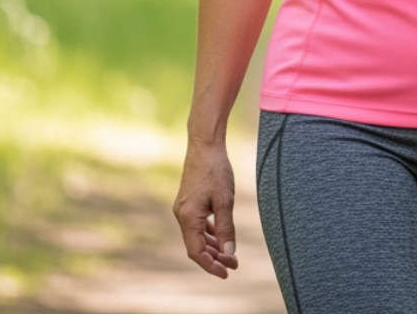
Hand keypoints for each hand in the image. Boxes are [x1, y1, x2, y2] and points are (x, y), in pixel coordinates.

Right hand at [172, 140, 240, 277]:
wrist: (205, 145)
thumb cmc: (216, 171)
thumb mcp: (225, 201)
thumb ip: (227, 228)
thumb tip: (229, 252)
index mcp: (188, 218)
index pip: (197, 252)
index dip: (211, 265)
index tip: (227, 272)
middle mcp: (182, 215)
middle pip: (196, 246)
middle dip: (215, 257)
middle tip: (234, 264)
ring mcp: (184, 209)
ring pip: (197, 236)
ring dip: (213, 246)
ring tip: (230, 255)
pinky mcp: (189, 202)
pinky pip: (198, 224)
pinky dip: (209, 233)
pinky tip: (221, 237)